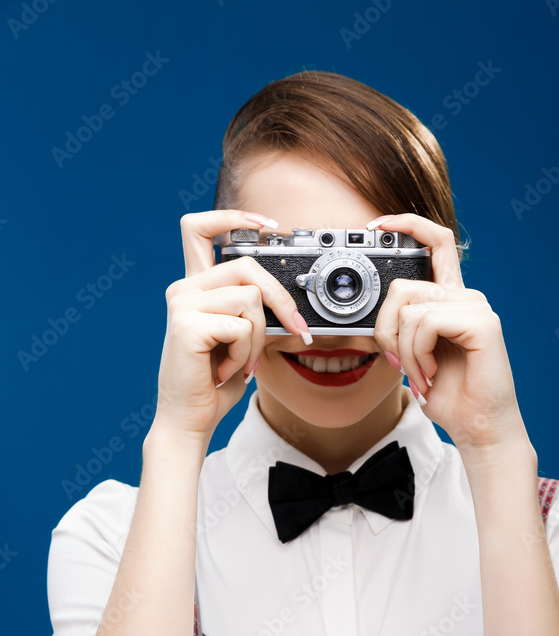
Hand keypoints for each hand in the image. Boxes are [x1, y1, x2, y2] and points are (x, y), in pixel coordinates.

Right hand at [152, 210, 306, 443]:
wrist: (189, 419)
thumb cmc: (214, 382)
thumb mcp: (241, 339)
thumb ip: (254, 312)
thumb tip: (291, 301)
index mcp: (194, 287)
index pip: (201, 227)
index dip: (234, 216)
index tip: (268, 224)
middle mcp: (184, 289)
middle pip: (247, 265)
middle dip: (281, 299)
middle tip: (298, 330)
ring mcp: (182, 304)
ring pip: (250, 299)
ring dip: (259, 338)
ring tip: (242, 362)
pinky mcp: (188, 325)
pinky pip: (242, 326)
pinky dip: (246, 354)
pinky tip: (227, 370)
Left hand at [369, 213, 532, 456]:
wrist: (478, 428)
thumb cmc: (449, 396)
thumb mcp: (412, 356)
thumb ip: (400, 328)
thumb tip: (375, 318)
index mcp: (450, 299)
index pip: (435, 242)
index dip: (407, 223)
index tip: (376, 224)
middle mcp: (466, 297)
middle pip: (403, 287)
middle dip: (386, 331)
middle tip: (398, 364)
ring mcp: (476, 308)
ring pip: (410, 310)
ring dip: (404, 352)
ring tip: (421, 375)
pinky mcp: (482, 324)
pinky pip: (426, 323)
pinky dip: (417, 353)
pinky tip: (431, 373)